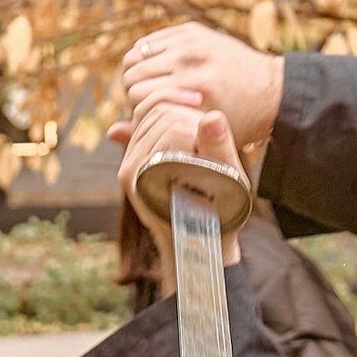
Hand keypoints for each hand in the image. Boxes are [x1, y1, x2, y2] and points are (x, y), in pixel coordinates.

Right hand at [113, 24, 283, 151]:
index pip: (137, 96)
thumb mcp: (196, 136)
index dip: (138, 111)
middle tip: (149, 104)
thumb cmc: (233, 123)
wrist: (271, 91)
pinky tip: (159, 70)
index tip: (149, 118)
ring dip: (139, 73)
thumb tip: (110, 131)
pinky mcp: (192, 29)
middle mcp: (192, 62)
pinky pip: (151, 40)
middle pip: (132, 74)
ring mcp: (192, 42)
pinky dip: (148, 56)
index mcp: (196, 90)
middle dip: (135, 92)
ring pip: (136, 55)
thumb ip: (152, 132)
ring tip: (152, 87)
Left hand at [120, 95, 246, 293]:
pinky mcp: (131, 161)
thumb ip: (218, 149)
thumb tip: (212, 117)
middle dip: (191, 117)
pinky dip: (169, 119)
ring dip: (180, 115)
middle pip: (160, 113)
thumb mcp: (228, 184)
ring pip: (150, 112)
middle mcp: (132, 169)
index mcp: (151, 175)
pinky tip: (190, 132)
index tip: (218, 138)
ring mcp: (128, 165)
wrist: (198, 243)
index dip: (202, 126)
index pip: (175, 126)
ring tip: (202, 136)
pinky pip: (145, 123)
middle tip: (212, 137)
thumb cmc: (221, 218)